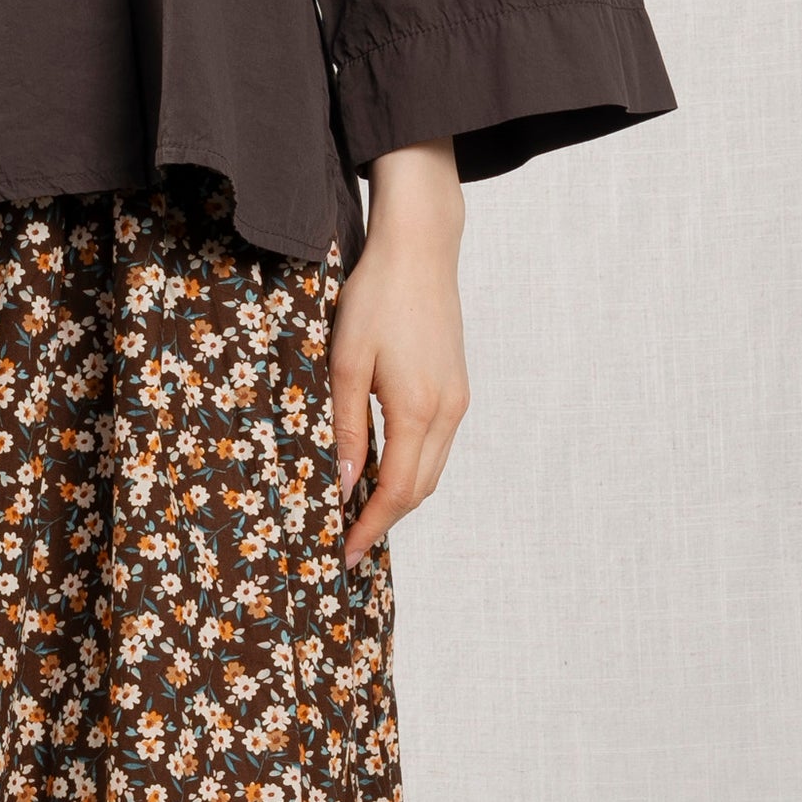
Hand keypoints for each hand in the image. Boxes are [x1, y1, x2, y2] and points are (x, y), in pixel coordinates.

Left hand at [331, 140, 468, 572]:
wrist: (421, 246)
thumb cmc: (377, 296)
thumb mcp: (345, 364)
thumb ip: (345, 428)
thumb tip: (344, 486)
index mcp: (418, 410)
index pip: (396, 492)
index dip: (370, 528)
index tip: (345, 554)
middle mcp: (447, 411)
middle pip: (418, 490)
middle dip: (384, 522)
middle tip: (347, 543)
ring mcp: (457, 400)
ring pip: (430, 471)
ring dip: (398, 498)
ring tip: (359, 515)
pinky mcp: (456, 387)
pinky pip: (435, 447)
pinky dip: (410, 470)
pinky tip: (381, 472)